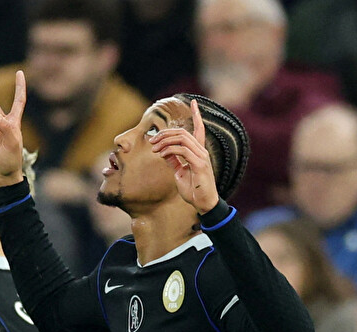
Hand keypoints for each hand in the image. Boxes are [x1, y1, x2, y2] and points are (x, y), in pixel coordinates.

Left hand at [149, 99, 219, 213]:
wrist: (203, 204)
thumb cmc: (193, 190)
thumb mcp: (180, 173)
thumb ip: (174, 161)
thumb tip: (164, 152)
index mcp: (198, 152)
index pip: (199, 129)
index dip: (197, 115)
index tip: (194, 102)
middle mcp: (202, 152)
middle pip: (184, 132)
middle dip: (166, 133)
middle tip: (152, 140)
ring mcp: (202, 157)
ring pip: (183, 138)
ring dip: (165, 141)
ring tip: (154, 148)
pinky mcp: (200, 165)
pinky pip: (182, 151)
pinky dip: (169, 150)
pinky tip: (161, 154)